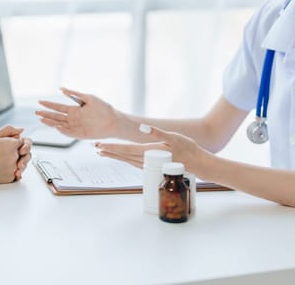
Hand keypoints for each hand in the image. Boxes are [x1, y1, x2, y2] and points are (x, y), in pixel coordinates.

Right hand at [0, 127, 24, 185]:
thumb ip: (8, 130)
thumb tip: (21, 130)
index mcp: (13, 144)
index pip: (20, 142)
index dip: (13, 143)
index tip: (4, 146)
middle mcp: (15, 156)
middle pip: (22, 153)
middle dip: (15, 153)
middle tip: (2, 155)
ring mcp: (14, 168)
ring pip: (20, 163)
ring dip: (14, 162)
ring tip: (1, 162)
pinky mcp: (11, 177)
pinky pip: (15, 173)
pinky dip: (10, 171)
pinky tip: (0, 169)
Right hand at [36, 87, 118, 139]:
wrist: (114, 121)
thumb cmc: (104, 108)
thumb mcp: (88, 98)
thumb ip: (75, 94)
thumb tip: (62, 88)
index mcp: (75, 110)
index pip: (59, 107)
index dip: (49, 105)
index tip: (40, 102)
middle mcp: (74, 119)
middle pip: (57, 117)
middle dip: (46, 115)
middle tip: (37, 112)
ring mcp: (76, 127)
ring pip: (60, 125)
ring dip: (51, 123)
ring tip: (42, 119)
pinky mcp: (80, 135)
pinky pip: (69, 133)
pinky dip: (62, 130)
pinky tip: (56, 126)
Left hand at [96, 125, 210, 175]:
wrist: (198, 164)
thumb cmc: (188, 149)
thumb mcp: (173, 136)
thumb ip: (156, 132)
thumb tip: (141, 127)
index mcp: (150, 152)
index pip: (126, 150)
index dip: (112, 148)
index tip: (100, 146)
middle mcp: (147, 161)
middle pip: (124, 157)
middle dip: (109, 152)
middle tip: (96, 148)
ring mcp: (150, 166)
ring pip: (128, 161)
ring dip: (116, 157)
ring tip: (104, 153)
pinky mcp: (154, 167)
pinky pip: (135, 164)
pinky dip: (126, 160)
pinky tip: (121, 158)